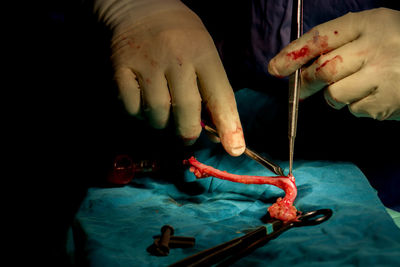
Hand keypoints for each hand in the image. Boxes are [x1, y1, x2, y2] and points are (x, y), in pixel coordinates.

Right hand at [92, 0, 245, 155]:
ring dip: (162, 123)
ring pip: (157, 115)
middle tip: (187, 135)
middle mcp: (176, 58)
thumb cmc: (179, 34)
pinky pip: (132, 108)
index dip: (229, 126)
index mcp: (202, 53)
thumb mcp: (203, 50)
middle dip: (188, 133)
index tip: (235, 149)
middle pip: (186, 112)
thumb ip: (210, 86)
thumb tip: (216, 130)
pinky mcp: (121, 68)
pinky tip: (143, 102)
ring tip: (163, 112)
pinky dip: (139, 114)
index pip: (220, 95)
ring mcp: (146, 63)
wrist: (139, 6)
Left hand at [268, 8, 399, 120]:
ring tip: (357, 85)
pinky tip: (374, 94)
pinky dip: (357, 105)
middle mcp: (375, 48)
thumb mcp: (373, 30)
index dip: (293, 54)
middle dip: (305, 83)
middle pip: (323, 70)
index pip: (320, 38)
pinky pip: (354, 109)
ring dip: (336, 95)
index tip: (275, 67)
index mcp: (369, 23)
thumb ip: (340, 43)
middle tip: (300, 89)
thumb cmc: (398, 45)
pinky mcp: (386, 102)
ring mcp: (383, 76)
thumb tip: (297, 66)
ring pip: (335, 94)